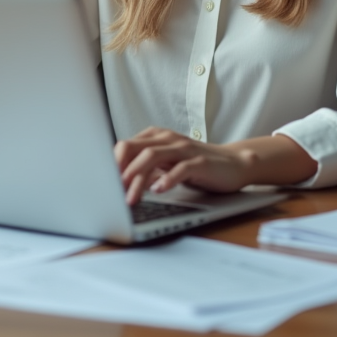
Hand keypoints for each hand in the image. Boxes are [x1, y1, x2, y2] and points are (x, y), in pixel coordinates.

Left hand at [114, 127, 252, 205]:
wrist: (234, 163)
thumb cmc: (196, 166)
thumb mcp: (167, 165)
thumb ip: (145, 169)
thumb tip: (118, 183)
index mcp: (156, 137)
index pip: (125, 146)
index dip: (111, 165)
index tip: (102, 185)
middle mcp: (168, 139)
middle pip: (135, 149)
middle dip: (120, 172)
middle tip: (111, 193)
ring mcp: (184, 149)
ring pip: (153, 157)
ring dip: (138, 179)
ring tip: (130, 198)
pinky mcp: (199, 162)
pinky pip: (180, 168)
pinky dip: (167, 179)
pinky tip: (158, 191)